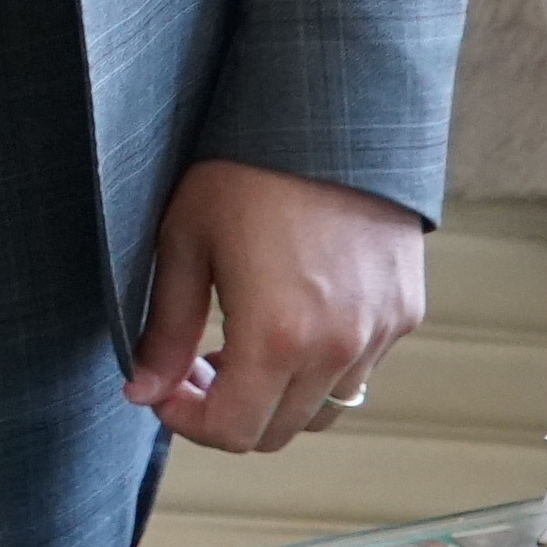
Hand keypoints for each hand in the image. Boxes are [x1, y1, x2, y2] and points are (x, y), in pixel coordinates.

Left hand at [127, 160, 425, 455]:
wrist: (328, 115)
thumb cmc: (244, 169)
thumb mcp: (186, 242)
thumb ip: (166, 330)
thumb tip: (141, 390)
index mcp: (278, 337)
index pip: (234, 432)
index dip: (189, 423)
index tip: (164, 390)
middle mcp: (339, 349)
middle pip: (279, 431)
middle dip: (228, 413)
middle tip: (196, 366)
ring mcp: (380, 333)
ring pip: (324, 409)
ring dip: (277, 395)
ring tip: (241, 340)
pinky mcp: (405, 312)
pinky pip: (359, 370)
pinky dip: (321, 366)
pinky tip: (291, 315)